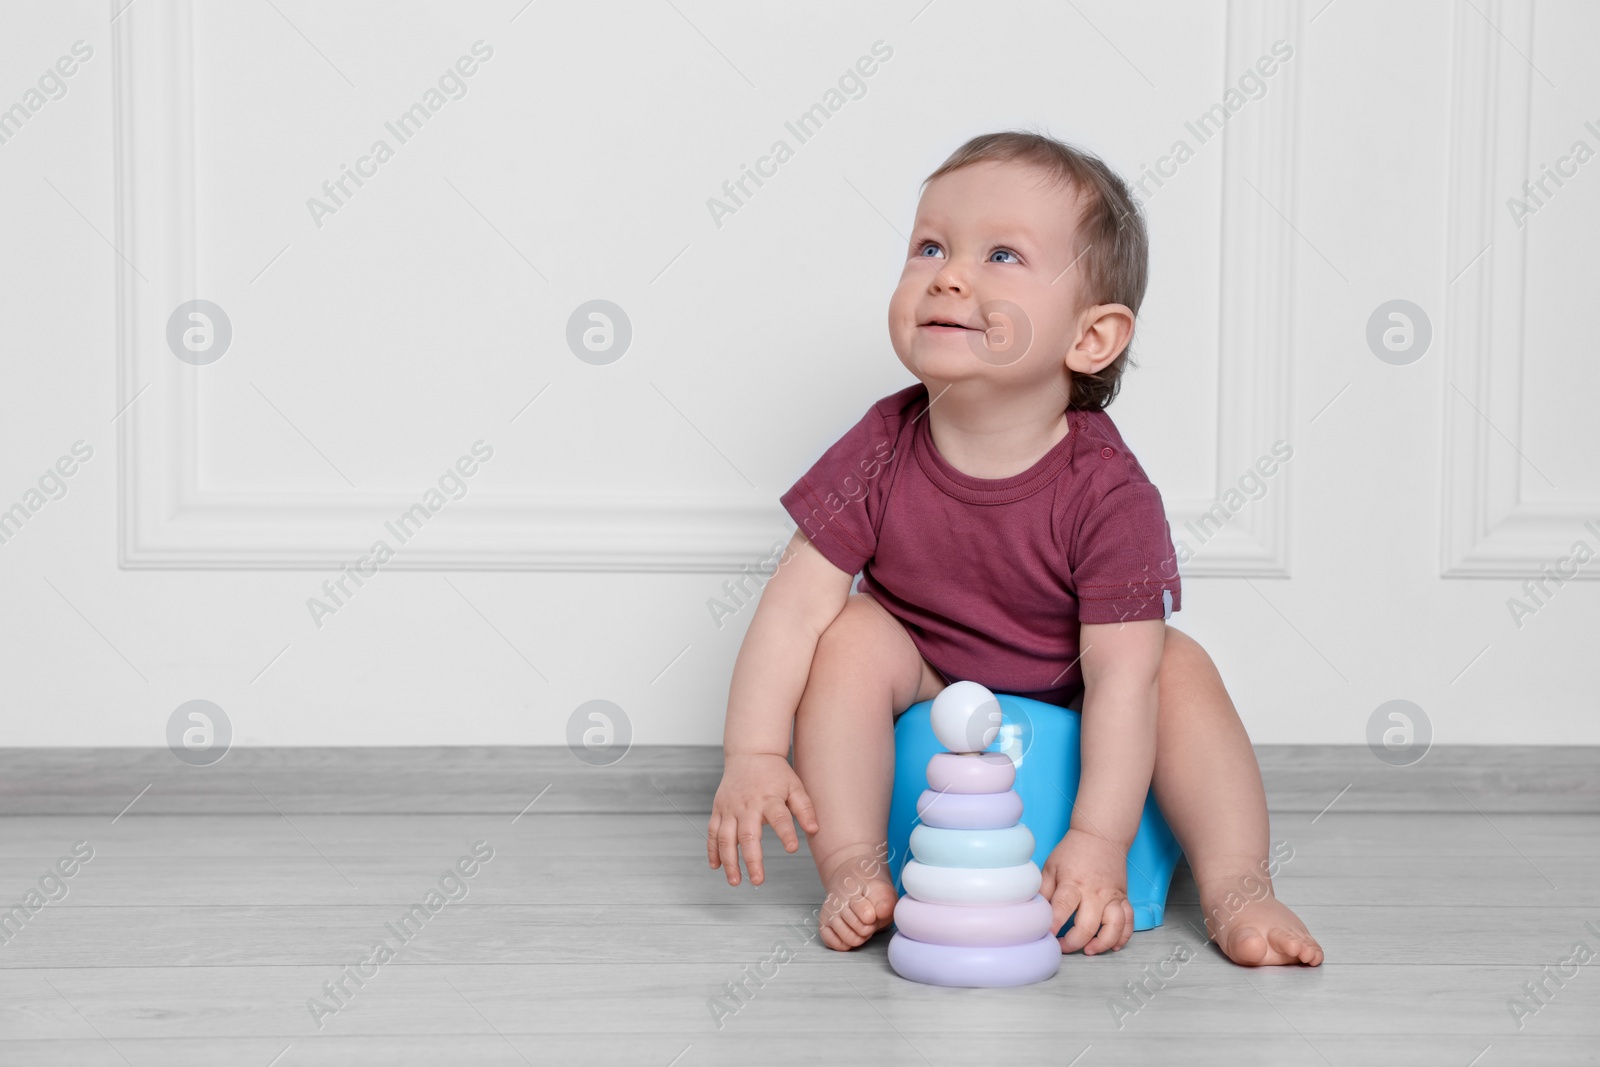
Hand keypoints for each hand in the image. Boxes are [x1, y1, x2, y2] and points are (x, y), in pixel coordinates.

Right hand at [708, 753, 819, 886]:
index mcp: (768, 798)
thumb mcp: (795, 786)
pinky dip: (712, 850)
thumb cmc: (775, 773)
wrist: (749, 754)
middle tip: (758, 880)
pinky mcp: (718, 809)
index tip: (792, 848)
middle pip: (747, 834)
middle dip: (752, 859)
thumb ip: (804, 808)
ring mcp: (730, 808)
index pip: (779, 817)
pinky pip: (712, 832)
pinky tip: (716, 867)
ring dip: (729, 861)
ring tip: (735, 881)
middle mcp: (747, 805)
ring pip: (725, 837)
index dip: (786, 833)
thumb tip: (814, 829)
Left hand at [1039, 827, 1133, 954]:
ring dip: (1102, 943)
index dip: (1053, 926)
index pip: (1062, 909)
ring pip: (1114, 927)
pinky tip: (1114, 945)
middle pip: (1087, 925)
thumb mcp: (1051, 866)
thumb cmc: (1072, 852)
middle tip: (1063, 947)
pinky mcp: (1123, 897)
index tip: (1048, 936)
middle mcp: (1094, 892)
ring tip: (1089, 951)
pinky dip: (1124, 936)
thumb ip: (1044, 891)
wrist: (1101, 835)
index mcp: (1072, 883)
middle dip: (1074, 943)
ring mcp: (1112, 896)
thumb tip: (1035, 913)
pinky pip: (1129, 921)